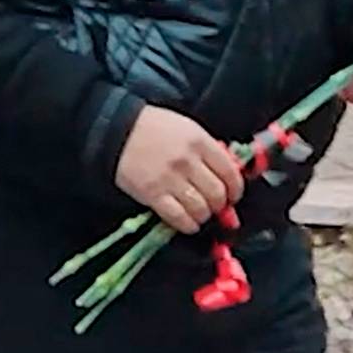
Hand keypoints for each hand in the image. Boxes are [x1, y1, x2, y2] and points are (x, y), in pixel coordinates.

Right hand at [114, 105, 244, 234]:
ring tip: (200, 212)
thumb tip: (228, 176)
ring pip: (201, 209)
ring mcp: (170, 179)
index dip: (235, 189)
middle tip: (215, 206)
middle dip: (220, 205)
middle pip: (217, 194)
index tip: (233, 195)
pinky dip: (188, 225)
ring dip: (204, 215)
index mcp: (199, 141)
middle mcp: (187, 161)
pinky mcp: (152, 194)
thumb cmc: (153, 127)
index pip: (230, 173)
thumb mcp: (187, 128)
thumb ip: (209, 149)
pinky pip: (179, 218)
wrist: (116, 130)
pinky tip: (188, 222)